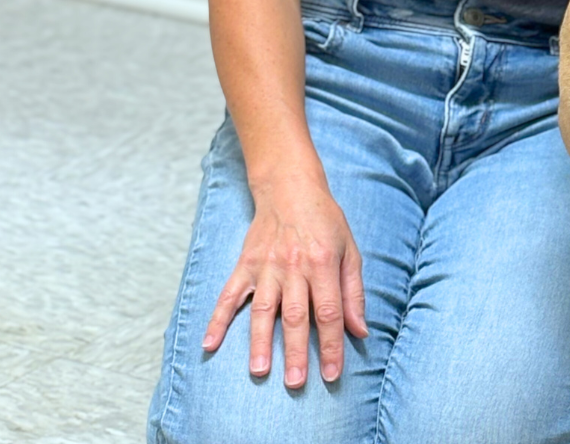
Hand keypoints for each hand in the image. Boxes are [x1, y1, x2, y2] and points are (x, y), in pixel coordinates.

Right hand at [201, 174, 367, 385]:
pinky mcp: (246, 264)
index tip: (332, 374)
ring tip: (259, 371)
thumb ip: (354, 292)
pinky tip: (210, 344)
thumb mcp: (349, 249)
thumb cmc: (325, 220)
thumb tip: (360, 331)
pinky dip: (218, 319)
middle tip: (295, 383)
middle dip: (296, 352)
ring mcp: (267, 266)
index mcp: (323, 263)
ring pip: (263, 309)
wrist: (290, 186)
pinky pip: (230, 294)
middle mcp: (294, 266)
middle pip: (296, 315)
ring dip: (260, 342)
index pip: (328, 311)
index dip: (332, 345)